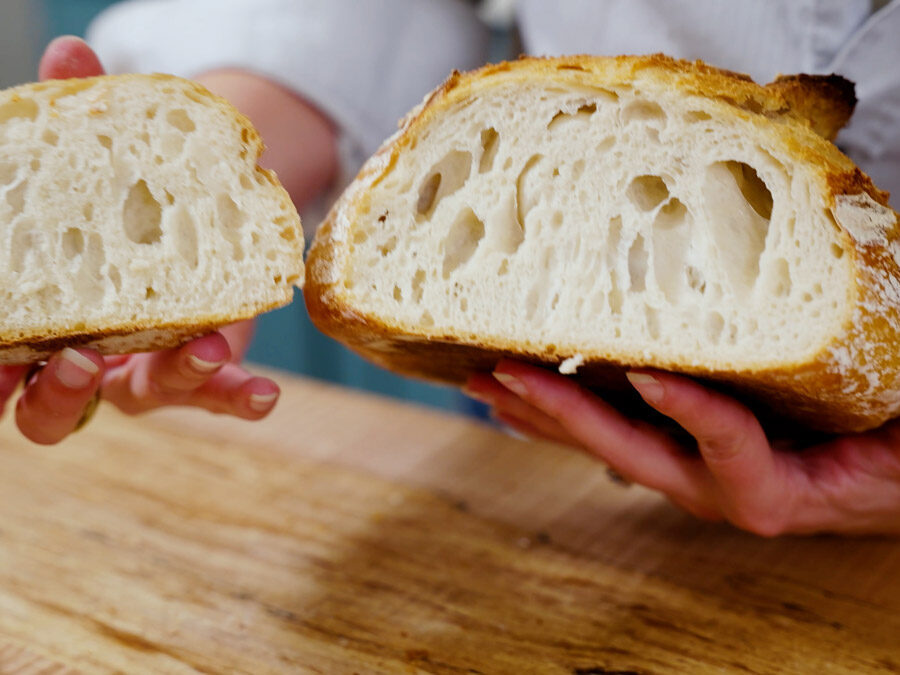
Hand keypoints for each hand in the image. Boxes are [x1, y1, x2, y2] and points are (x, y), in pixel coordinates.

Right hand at [0, 37, 279, 443]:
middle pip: (46, 408)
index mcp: (35, 315)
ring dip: (173, 378)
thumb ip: (78, 118)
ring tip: (209, 347)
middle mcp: (77, 353)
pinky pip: (212, 395)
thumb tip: (72, 53)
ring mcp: (138, 369)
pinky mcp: (194, 367)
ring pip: (141, 399)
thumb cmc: (124, 192)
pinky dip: (236, 395)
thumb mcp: (102, 159)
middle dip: (57, 395)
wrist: (188, 207)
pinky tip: (265, 393)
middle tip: (78, 364)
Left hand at [465, 360, 899, 535]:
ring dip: (540, 411)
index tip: (650, 375)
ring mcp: (685, 471)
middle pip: (628, 446)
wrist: (877, 483)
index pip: (727, 443)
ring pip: (603, 441)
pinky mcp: (672, 453)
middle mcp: (713, 487)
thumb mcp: (885, 432)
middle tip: (502, 374)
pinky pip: (608, 432)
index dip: (690, 412)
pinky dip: (561, 410)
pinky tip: (519, 393)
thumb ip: (870, 411)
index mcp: (771, 487)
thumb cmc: (885, 458)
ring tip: (484, 382)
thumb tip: (873, 367)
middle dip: (561, 411)